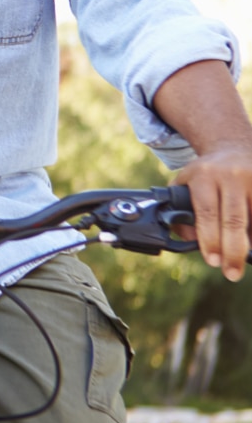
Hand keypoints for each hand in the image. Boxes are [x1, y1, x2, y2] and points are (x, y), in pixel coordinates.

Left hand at [177, 144, 251, 281]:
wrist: (232, 149)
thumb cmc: (205, 175)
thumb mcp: (184, 185)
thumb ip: (179, 212)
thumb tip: (190, 240)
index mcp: (203, 176)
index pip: (206, 212)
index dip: (210, 239)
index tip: (212, 261)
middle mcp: (229, 175)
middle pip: (234, 220)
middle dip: (233, 251)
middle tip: (231, 273)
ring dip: (251, 243)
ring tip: (246, 261)